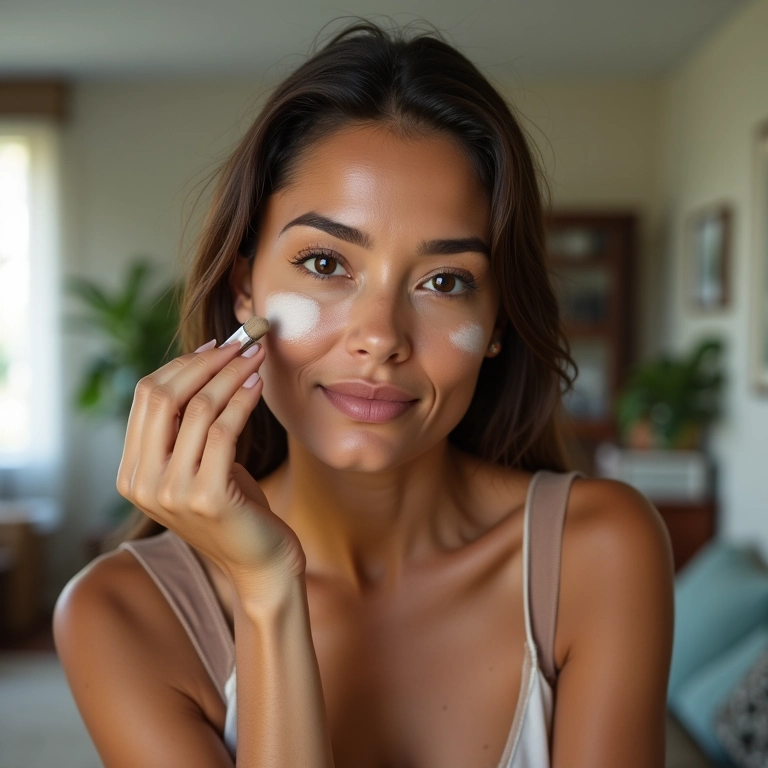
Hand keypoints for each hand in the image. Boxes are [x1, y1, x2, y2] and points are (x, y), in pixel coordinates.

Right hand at [116, 339, 305, 596]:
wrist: (259, 563)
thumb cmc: (235, 508)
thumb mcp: (200, 464)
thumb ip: (187, 428)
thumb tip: (205, 362)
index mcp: (132, 472)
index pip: (146, 398)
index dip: (182, 364)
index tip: (216, 344)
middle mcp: (142, 483)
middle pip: (164, 396)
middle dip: (206, 361)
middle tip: (241, 340)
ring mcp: (171, 492)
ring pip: (198, 408)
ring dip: (231, 373)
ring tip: (256, 356)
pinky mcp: (207, 496)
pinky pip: (224, 430)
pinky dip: (243, 399)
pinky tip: (257, 384)